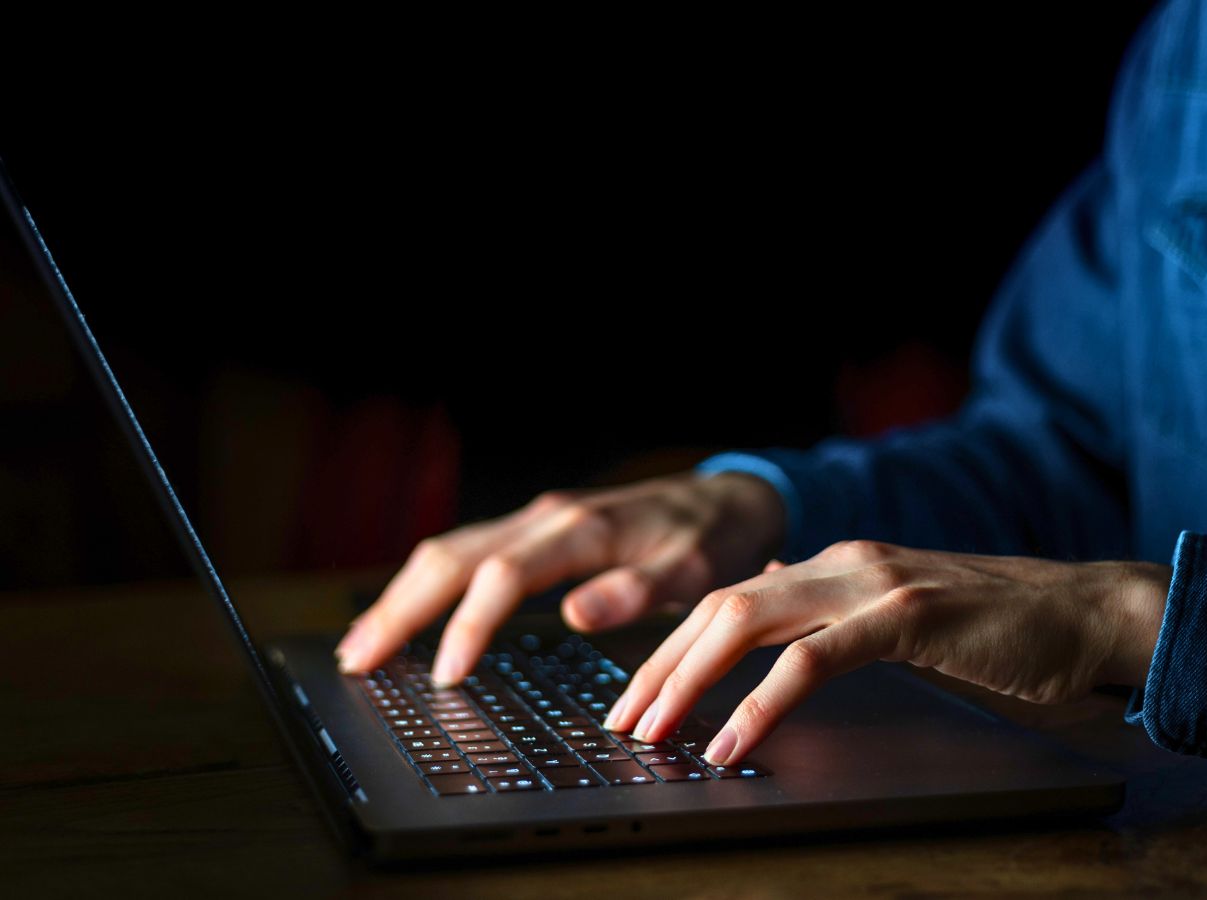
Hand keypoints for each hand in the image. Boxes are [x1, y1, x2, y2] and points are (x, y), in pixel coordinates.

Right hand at [333, 470, 786, 685]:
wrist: (727, 499)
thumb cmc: (711, 539)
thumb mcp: (694, 568)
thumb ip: (640, 590)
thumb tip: (578, 613)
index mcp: (582, 530)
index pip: (503, 574)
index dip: (468, 624)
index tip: (446, 675)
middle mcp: (548, 519)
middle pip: (454, 556)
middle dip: (401, 608)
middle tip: (358, 660)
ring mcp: (536, 522)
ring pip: (451, 551)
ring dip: (404, 596)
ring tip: (364, 645)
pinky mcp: (535, 531)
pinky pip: (467, 553)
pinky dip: (429, 584)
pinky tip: (410, 612)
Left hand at [601, 539, 1170, 765]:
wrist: (1086, 612)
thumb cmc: (996, 625)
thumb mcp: (896, 612)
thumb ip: (832, 611)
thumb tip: (770, 607)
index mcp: (833, 564)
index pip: (727, 600)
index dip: (671, 648)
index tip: (636, 697)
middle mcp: (841, 563)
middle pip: (720, 606)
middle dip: (661, 665)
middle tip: (623, 721)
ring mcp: (872, 584)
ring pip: (749, 620)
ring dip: (691, 679)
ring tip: (656, 732)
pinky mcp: (907, 616)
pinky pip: (814, 658)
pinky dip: (763, 699)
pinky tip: (734, 738)